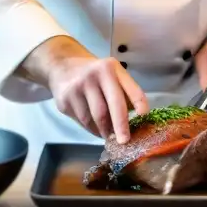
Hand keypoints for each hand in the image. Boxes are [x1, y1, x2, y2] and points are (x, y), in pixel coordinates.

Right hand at [21, 36, 148, 142]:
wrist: (62, 64)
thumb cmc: (95, 73)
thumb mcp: (112, 74)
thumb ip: (123, 92)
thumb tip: (135, 121)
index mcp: (110, 68)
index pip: (128, 87)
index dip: (138, 102)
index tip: (143, 116)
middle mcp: (94, 76)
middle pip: (109, 106)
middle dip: (120, 126)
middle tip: (125, 141)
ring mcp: (77, 89)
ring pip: (94, 119)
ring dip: (104, 131)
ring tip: (109, 134)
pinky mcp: (64, 101)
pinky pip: (82, 122)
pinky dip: (92, 129)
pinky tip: (96, 127)